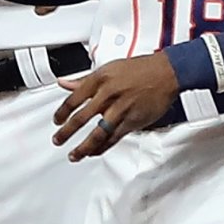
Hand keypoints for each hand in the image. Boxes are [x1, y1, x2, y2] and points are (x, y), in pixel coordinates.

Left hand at [53, 54, 178, 157]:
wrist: (167, 72)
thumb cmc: (140, 69)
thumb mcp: (108, 68)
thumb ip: (84, 79)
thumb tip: (64, 83)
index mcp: (100, 79)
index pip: (74, 99)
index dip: (62, 112)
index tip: (56, 121)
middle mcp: (109, 95)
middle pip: (82, 118)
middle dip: (66, 132)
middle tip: (57, 140)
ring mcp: (121, 109)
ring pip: (98, 133)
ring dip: (84, 147)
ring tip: (74, 155)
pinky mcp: (133, 121)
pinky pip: (114, 137)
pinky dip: (103, 147)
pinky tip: (94, 152)